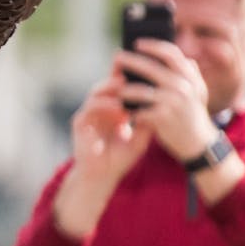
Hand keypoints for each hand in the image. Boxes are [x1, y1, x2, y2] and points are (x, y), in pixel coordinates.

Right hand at [51, 74, 151, 237]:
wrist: (101, 177)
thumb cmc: (120, 158)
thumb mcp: (141, 138)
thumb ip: (148, 122)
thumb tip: (164, 105)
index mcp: (113, 110)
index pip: (121, 89)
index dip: (132, 79)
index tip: (148, 72)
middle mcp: (99, 109)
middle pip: (107, 85)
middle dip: (120, 76)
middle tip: (134, 68)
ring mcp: (88, 114)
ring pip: (97, 92)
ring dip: (111, 88)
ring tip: (126, 84)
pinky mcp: (80, 123)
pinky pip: (91, 108)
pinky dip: (104, 105)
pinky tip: (118, 107)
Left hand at [116, 37, 214, 161]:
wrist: (198, 143)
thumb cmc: (191, 112)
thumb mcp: (196, 90)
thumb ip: (186, 71)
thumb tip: (165, 52)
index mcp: (191, 77)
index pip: (171, 53)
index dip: (153, 46)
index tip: (137, 42)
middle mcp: (184, 87)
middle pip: (151, 68)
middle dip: (131, 61)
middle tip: (117, 57)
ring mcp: (174, 103)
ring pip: (140, 90)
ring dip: (124, 87)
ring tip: (115, 86)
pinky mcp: (163, 118)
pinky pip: (138, 109)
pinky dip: (128, 108)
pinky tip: (120, 106)